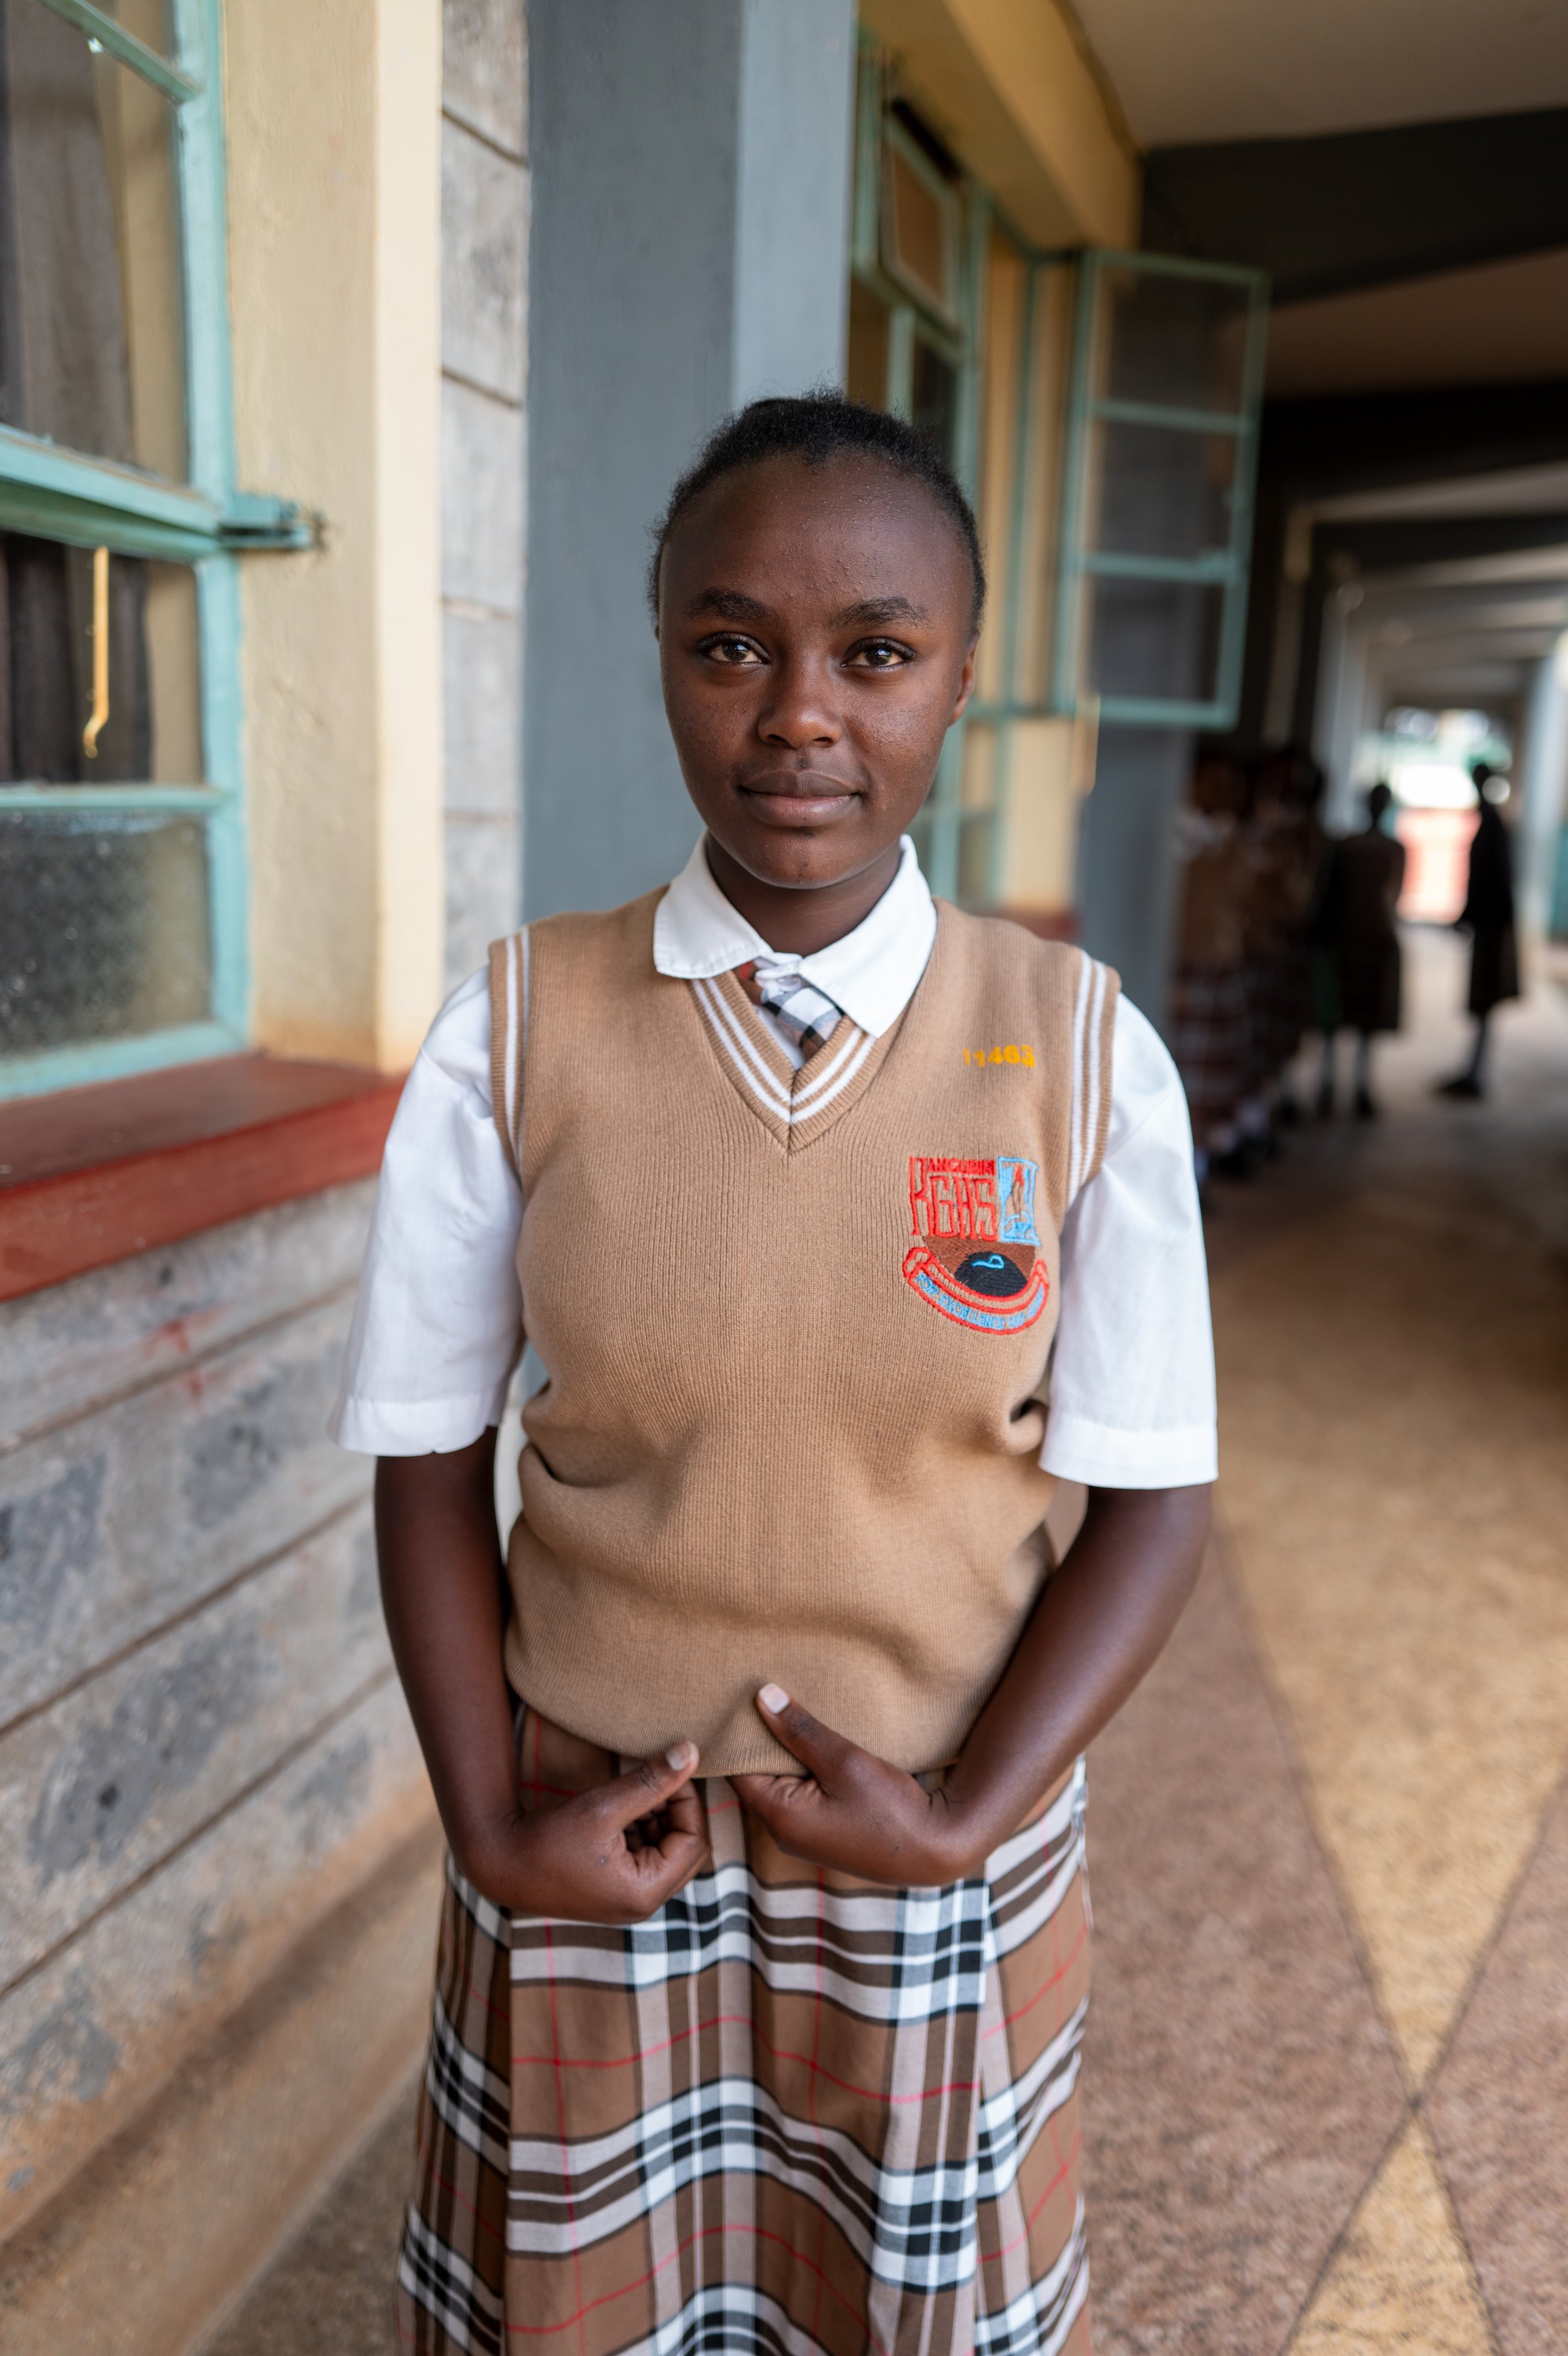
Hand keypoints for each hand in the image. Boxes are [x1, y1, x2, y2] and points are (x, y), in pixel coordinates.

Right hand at [460, 1742, 708, 1924]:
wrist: (501, 1862)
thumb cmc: (550, 1837)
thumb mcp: (604, 1805)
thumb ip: (651, 1781)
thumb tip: (692, 1752)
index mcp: (645, 1892)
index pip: (694, 1841)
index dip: (688, 1801)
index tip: (671, 1770)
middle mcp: (642, 1904)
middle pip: (686, 1850)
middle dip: (675, 1811)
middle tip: (656, 1779)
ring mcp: (628, 1900)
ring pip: (667, 1851)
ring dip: (657, 1818)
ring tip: (631, 1793)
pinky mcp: (614, 1891)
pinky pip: (645, 1857)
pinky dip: (641, 1830)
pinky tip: (620, 1810)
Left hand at [732, 1687, 982, 1885]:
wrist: (934, 1847)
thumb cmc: (889, 1807)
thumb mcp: (843, 1760)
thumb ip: (800, 1730)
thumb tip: (762, 1697)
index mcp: (779, 1816)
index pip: (737, 1769)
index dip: (736, 1733)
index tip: (738, 1698)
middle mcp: (782, 1832)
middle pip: (754, 1777)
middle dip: (759, 1740)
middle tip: (762, 1697)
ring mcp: (802, 1836)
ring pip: (777, 1785)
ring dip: (782, 1754)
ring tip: (787, 1715)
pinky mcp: (821, 1834)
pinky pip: (797, 1796)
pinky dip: (799, 1769)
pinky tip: (812, 1745)